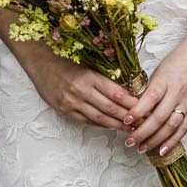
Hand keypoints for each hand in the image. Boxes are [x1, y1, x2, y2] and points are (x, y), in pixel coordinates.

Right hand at [14, 47, 136, 128]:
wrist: (40, 62)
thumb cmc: (66, 58)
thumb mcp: (88, 62)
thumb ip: (105, 75)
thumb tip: (128, 87)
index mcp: (89, 76)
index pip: (116, 93)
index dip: (132, 102)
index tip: (146, 106)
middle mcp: (81, 91)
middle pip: (110, 108)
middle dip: (129, 116)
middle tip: (144, 121)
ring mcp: (72, 103)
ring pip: (100, 118)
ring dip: (117, 124)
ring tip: (131, 128)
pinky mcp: (65, 111)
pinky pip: (87, 121)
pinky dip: (101, 124)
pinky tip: (111, 126)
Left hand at [124, 38, 186, 154]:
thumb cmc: (181, 58)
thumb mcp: (161, 69)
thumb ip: (151, 88)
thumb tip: (136, 107)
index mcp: (166, 80)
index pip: (150, 99)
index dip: (137, 112)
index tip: (125, 121)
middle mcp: (178, 92)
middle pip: (159, 118)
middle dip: (142, 132)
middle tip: (130, 141)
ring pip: (171, 126)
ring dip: (155, 140)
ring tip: (142, 148)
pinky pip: (184, 128)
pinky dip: (173, 140)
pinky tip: (162, 149)